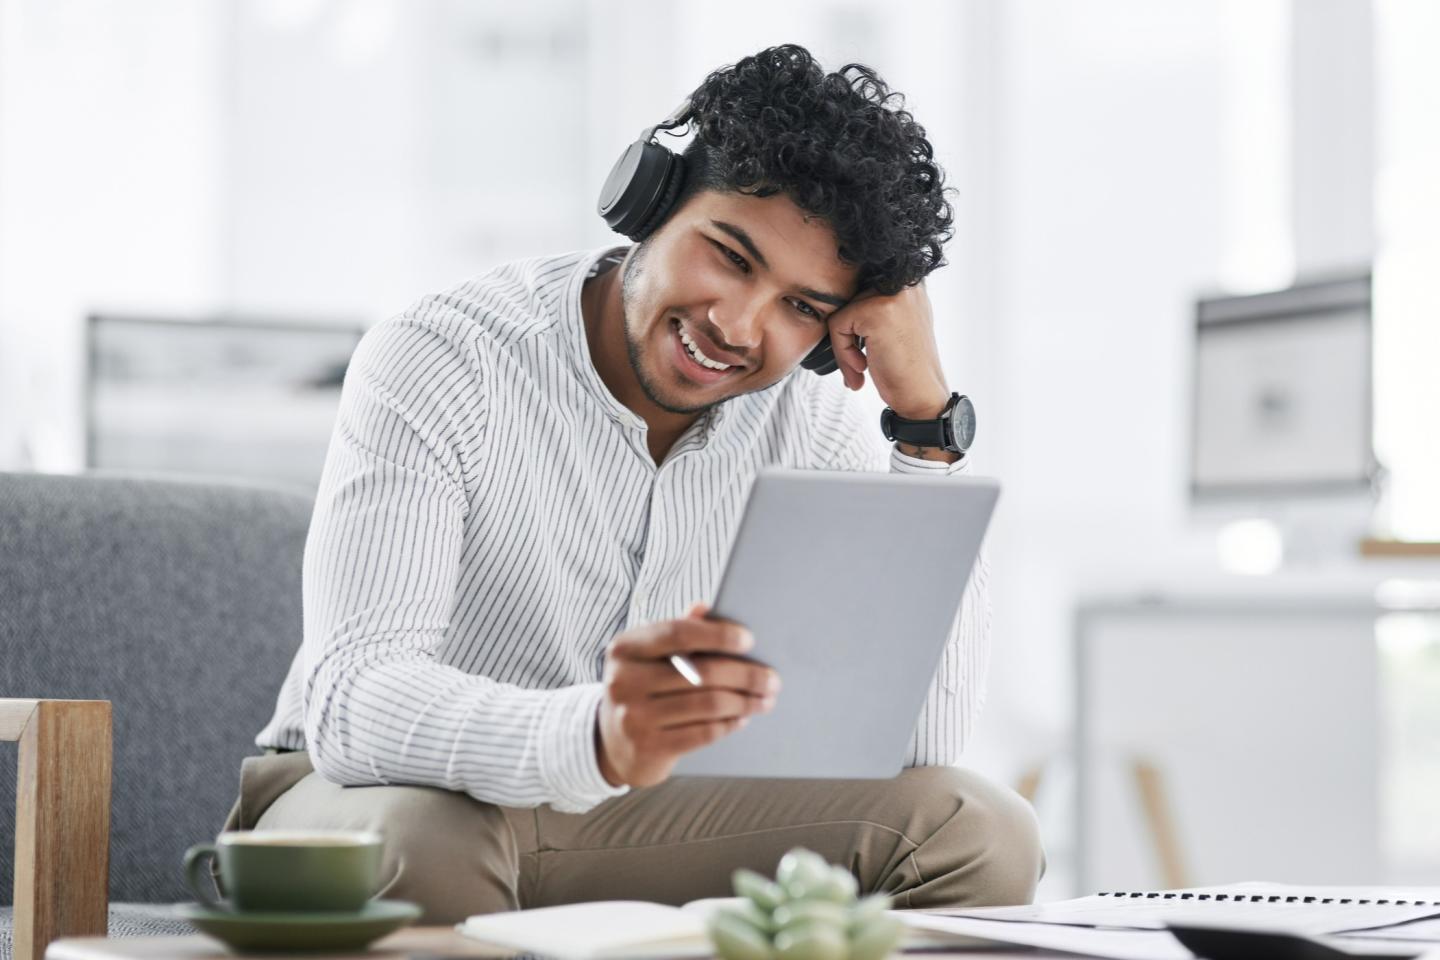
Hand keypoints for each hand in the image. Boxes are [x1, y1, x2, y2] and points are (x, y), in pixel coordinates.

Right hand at [596, 603, 780, 787]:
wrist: (613, 744)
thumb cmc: (642, 689)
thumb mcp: (649, 657)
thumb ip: (676, 632)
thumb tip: (705, 607)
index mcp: (625, 648)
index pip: (678, 633)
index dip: (718, 635)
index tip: (749, 640)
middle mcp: (624, 680)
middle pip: (702, 672)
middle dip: (746, 675)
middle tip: (772, 679)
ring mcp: (634, 717)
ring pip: (708, 704)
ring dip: (745, 702)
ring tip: (764, 699)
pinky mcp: (649, 747)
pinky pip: (704, 732)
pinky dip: (730, 724)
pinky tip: (742, 718)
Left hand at [824, 283, 950, 419]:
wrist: (922, 396)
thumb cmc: (907, 368)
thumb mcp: (899, 325)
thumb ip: (877, 307)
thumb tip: (840, 299)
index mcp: (910, 284)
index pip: (862, 290)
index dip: (857, 324)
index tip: (865, 350)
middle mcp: (905, 284)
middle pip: (851, 299)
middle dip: (849, 336)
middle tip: (861, 365)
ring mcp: (892, 295)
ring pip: (843, 312)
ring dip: (844, 347)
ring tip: (861, 368)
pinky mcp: (877, 311)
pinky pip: (838, 324)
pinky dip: (843, 352)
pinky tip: (862, 368)